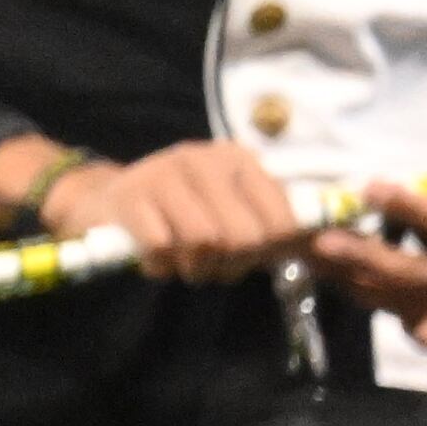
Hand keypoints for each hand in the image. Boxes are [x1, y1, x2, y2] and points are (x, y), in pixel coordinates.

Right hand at [37, 141, 297, 280]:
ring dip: (196, 267)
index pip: (282, 217)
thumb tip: (325, 246)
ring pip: (204, 243)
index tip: (256, 258)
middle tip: (216, 265)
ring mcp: (163, 174)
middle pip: (243, 236)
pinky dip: (162, 266)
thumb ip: (272, 225)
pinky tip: (157, 258)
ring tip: (187, 263)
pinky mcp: (129, 198)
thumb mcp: (229, 208)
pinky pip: (163, 249)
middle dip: (232, 264)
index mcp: (237, 159)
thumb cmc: (179, 211)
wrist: (101, 200)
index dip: (274, 249)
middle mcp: (202, 158)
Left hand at [309, 85, 426, 346]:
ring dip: (359, 281)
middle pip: (422, 274)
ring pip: (407, 302)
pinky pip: (415, 328)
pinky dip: (377, 307)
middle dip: (369, 257)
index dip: (410, 207)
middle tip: (321, 240)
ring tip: (315, 256)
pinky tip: (341, 281)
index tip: (369, 187)